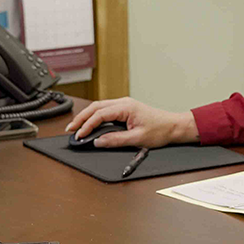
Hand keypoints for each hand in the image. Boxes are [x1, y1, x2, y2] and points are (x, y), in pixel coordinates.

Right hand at [65, 97, 198, 148]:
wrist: (173, 126)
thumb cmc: (160, 131)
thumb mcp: (137, 139)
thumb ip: (115, 140)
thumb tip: (98, 141)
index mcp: (126, 107)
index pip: (100, 114)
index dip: (87, 125)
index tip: (79, 135)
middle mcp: (123, 102)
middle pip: (95, 107)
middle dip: (81, 118)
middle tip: (70, 129)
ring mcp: (124, 104)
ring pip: (99, 107)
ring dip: (86, 116)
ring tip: (76, 126)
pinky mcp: (125, 109)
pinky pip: (105, 110)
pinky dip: (95, 116)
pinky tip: (90, 123)